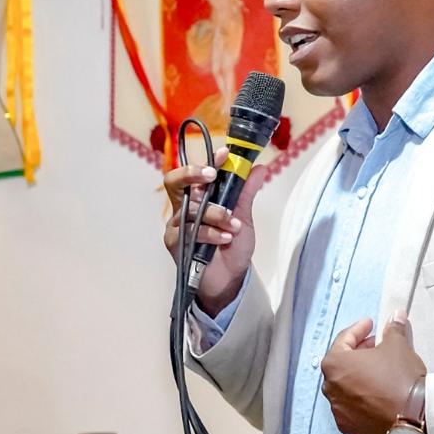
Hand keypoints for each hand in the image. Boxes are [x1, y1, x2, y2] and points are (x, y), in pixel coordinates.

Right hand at [162, 147, 267, 315]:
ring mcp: (178, 223)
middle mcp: (185, 206)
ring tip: (233, 226)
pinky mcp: (174, 241)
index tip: (225, 154)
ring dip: (215, 215)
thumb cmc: (232, 246)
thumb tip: (259, 168)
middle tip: (212, 176)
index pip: (198, 172)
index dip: (209, 160)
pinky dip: (210, 233)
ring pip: (191, 209)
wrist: (229, 279)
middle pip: (175, 180)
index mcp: (200, 196)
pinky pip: (189, 231)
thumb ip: (246, 192)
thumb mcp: (243, 216)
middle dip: (192, 174)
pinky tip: (225, 238)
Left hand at [321, 311, 427, 433]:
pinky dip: (360, 398)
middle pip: (342, 364)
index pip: (344, 340)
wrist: (413, 416)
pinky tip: (376, 393)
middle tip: (376, 346)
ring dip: (359, 376)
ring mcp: (337, 409)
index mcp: (334, 364)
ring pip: (345, 386)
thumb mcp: (397, 346)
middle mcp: (330, 387)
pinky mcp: (348, 426)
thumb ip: (392, 329)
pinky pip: (351, 407)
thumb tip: (395, 316)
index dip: (359, 329)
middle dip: (358, 353)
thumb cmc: (400, 378)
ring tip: (378, 371)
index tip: (370, 325)